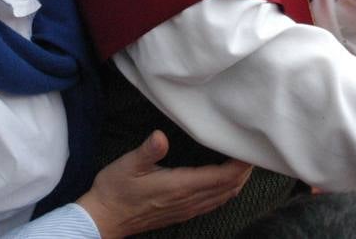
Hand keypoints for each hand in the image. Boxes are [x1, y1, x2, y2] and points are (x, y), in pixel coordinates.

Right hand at [77, 131, 252, 238]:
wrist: (103, 219)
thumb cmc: (115, 189)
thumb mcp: (128, 164)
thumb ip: (148, 151)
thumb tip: (161, 136)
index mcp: (180, 186)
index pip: (222, 177)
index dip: (241, 164)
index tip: (251, 148)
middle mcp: (188, 200)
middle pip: (229, 187)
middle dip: (244, 170)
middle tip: (252, 149)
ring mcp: (186, 210)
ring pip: (224, 197)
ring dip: (237, 180)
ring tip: (244, 161)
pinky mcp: (182, 214)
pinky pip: (213, 204)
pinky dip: (226, 191)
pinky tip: (226, 181)